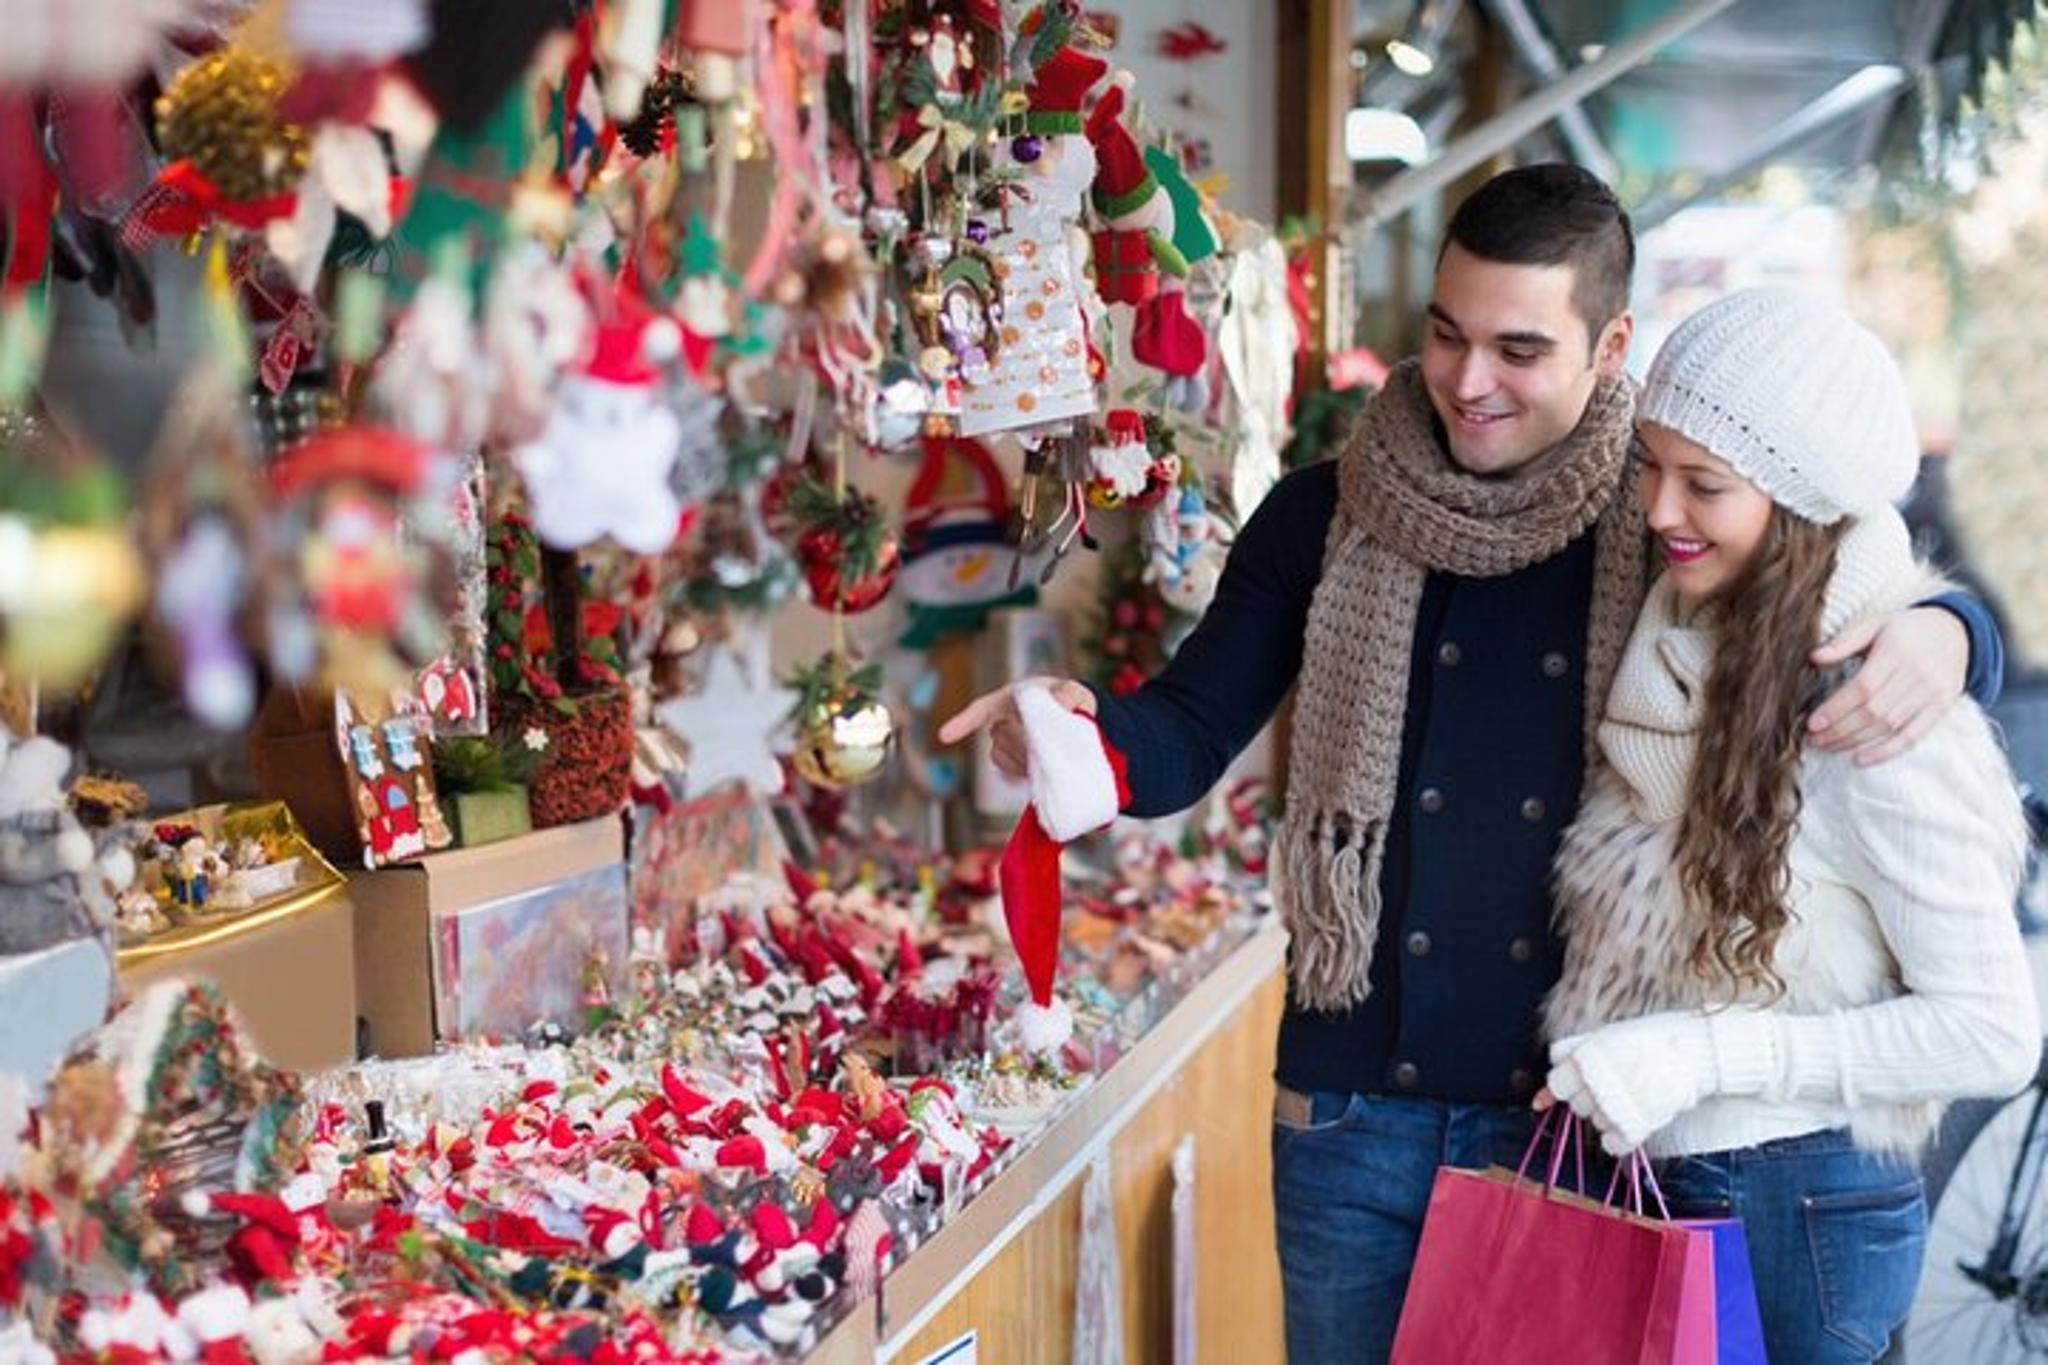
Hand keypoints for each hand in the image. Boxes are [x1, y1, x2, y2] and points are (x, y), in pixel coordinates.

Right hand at [935, 677, 1095, 780]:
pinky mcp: (1015, 759)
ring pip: (999, 753)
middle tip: (1045, 745)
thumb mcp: (1076, 693)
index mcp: (1014, 698)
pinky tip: (1034, 769)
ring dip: (1020, 757)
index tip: (944, 737)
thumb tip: (1062, 705)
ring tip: (1044, 756)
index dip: (963, 722)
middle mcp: (1006, 718)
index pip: (983, 709)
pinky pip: (1005, 767)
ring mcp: (1009, 740)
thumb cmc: (1073, 700)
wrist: (1080, 722)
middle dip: (1021, 742)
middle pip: (998, 735)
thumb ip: (1070, 695)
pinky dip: (1017, 769)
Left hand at [1545, 1013, 1717, 1156]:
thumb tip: (1537, 1101)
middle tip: (1616, 1081)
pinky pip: (1611, 1144)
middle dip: (1590, 1095)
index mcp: (1584, 1060)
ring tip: (1630, 1095)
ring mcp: (1614, 1108)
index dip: (1570, 1082)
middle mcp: (1595, 1085)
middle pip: (1576, 1104)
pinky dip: (1619, 1136)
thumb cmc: (1646, 1039)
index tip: (1587, 1077)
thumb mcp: (1601, 1038)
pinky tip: (1632, 1118)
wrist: (1692, 1051)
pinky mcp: (1635, 1128)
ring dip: (1608, 1113)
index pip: (1557, 1084)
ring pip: (1595, 1123)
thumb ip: (1567, 1063)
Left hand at [1809, 606, 1967, 766]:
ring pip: (1889, 726)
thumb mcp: (1875, 623)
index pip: (1863, 687)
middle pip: (1874, 711)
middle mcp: (1917, 675)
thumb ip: (1845, 640)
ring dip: (1856, 741)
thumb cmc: (1905, 629)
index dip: (1836, 708)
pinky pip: (1913, 736)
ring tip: (1829, 746)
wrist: (1956, 632)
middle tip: (1814, 739)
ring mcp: (1932, 694)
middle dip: (1841, 729)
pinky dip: (1886, 751)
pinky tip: (1861, 759)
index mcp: (1896, 652)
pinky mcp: (1941, 709)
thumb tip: (1814, 657)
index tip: (1813, 723)